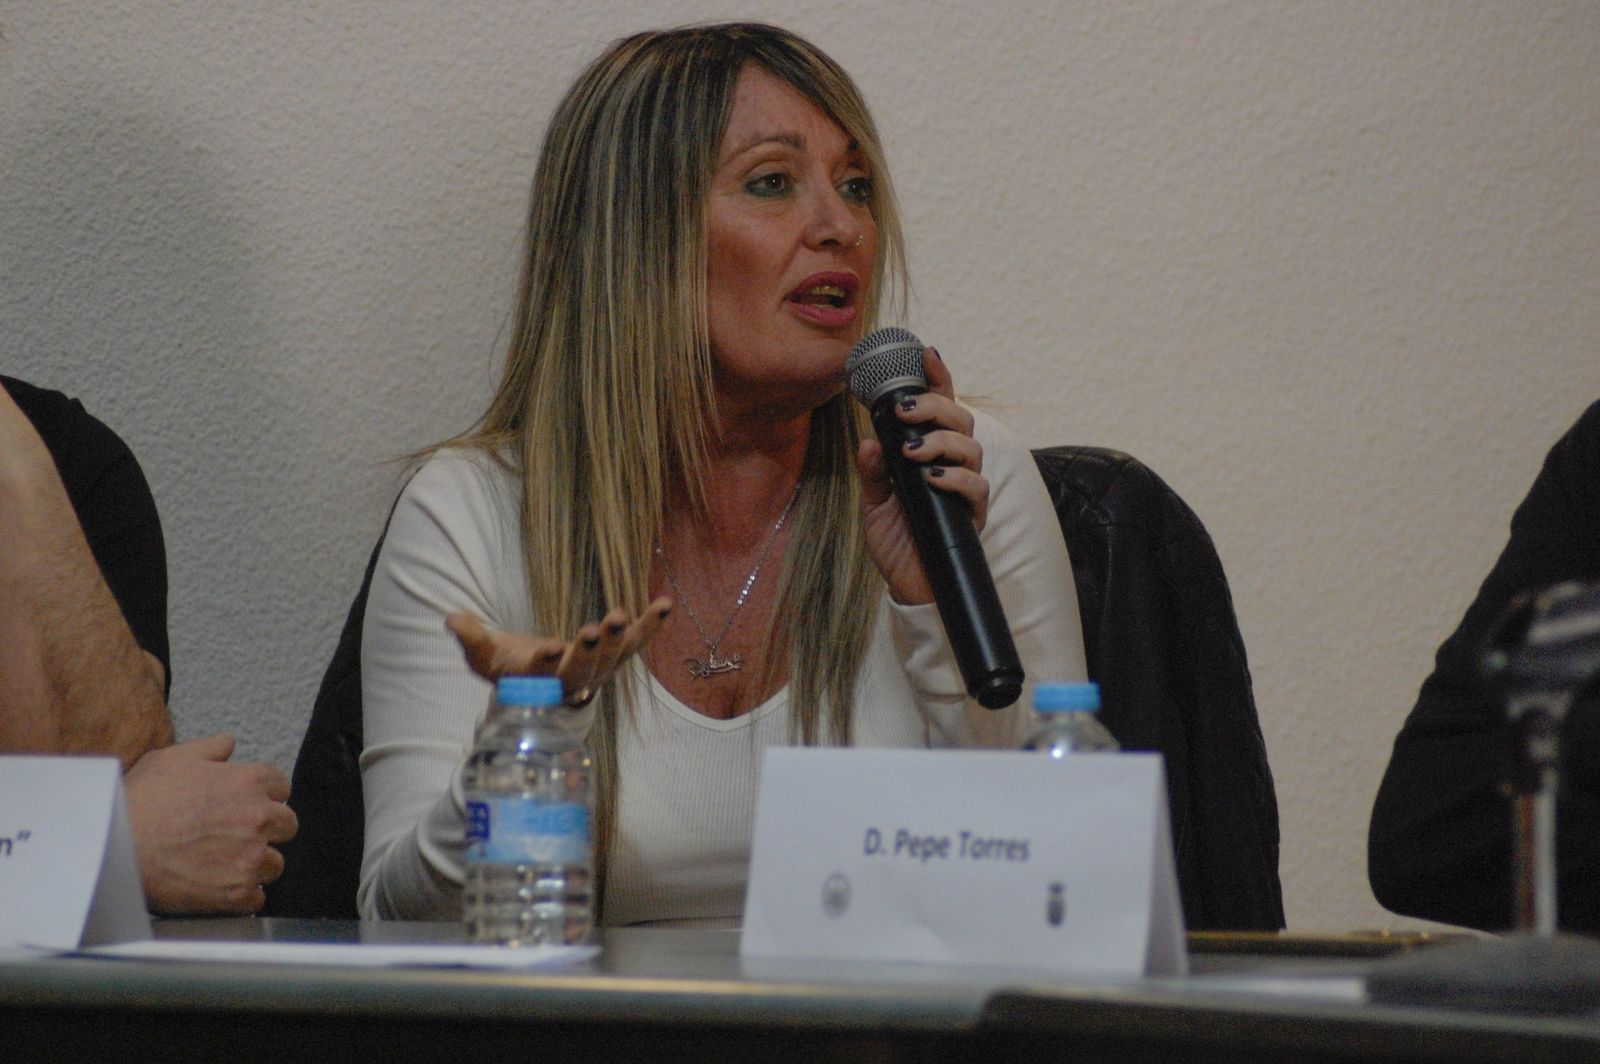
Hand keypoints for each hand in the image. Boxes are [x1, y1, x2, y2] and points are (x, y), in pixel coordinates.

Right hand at [123, 733, 296, 914]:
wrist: (113, 849)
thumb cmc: (139, 802)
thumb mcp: (171, 760)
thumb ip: (208, 749)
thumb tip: (229, 744)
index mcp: (248, 781)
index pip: (282, 788)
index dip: (262, 798)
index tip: (245, 807)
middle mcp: (257, 817)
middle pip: (287, 826)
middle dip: (266, 831)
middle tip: (235, 837)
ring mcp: (250, 856)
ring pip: (274, 864)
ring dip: (255, 866)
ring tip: (222, 864)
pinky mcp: (237, 892)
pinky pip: (258, 898)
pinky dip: (242, 897)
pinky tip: (218, 887)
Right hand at [446, 597, 673, 704]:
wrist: (541, 688)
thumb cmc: (508, 667)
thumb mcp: (484, 656)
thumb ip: (470, 638)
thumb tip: (450, 618)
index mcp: (535, 683)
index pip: (541, 675)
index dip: (547, 662)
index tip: (552, 647)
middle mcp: (570, 682)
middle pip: (582, 671)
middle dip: (589, 651)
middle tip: (594, 629)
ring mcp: (596, 672)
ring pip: (612, 659)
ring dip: (621, 637)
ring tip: (623, 613)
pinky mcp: (614, 657)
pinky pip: (635, 643)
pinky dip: (651, 626)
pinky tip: (665, 604)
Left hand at [855, 347, 988, 604]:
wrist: (907, 583)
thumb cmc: (896, 538)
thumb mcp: (873, 500)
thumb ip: (871, 470)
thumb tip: (868, 441)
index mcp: (930, 453)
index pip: (941, 408)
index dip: (938, 378)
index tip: (926, 353)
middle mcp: (953, 465)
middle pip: (960, 420)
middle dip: (935, 406)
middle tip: (906, 410)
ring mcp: (965, 488)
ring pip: (970, 447)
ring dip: (941, 441)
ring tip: (912, 450)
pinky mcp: (971, 515)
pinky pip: (976, 486)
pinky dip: (956, 477)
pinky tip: (932, 477)